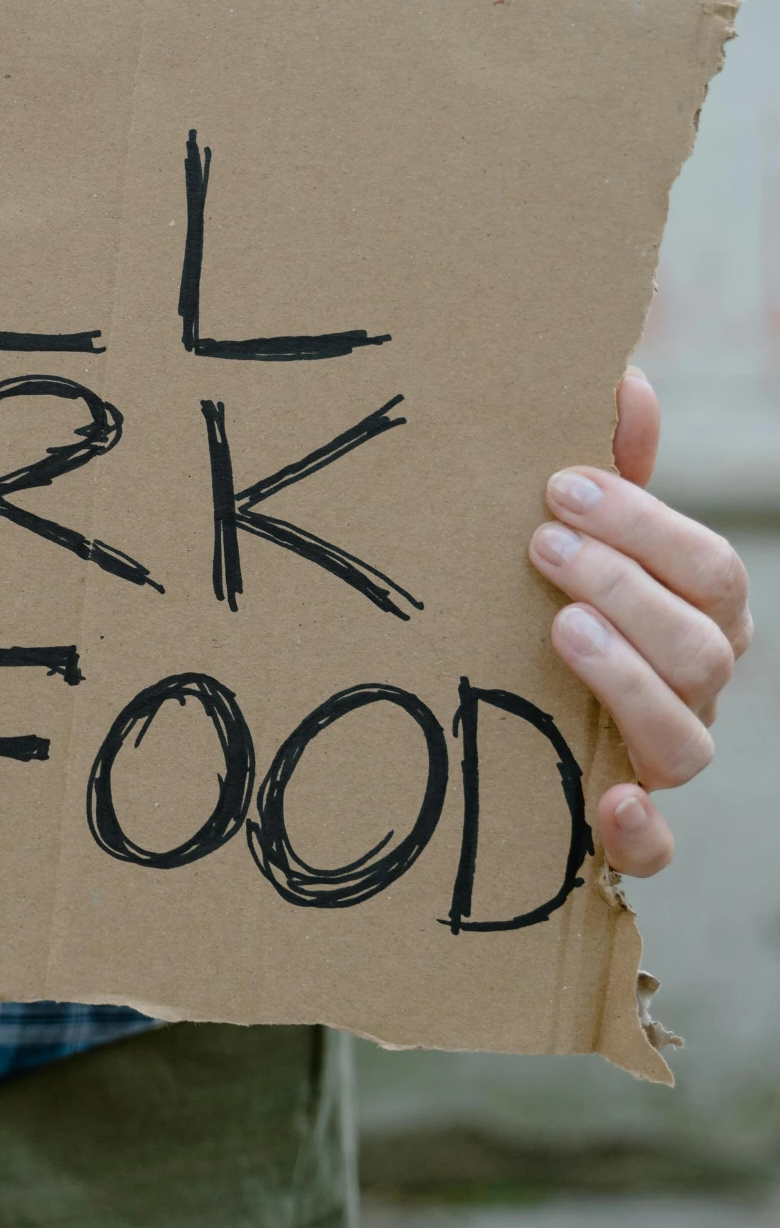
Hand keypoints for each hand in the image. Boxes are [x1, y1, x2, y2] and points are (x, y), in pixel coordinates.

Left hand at [529, 368, 750, 878]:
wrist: (516, 724)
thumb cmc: (567, 605)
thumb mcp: (588, 540)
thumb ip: (615, 471)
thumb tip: (624, 376)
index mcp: (702, 618)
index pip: (711, 570)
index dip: (648, 526)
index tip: (561, 485)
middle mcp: (700, 692)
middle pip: (701, 647)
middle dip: (626, 587)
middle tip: (541, 543)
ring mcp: (666, 763)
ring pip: (688, 740)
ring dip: (629, 681)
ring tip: (559, 627)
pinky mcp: (628, 831)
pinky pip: (657, 850)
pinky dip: (641, 831)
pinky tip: (609, 802)